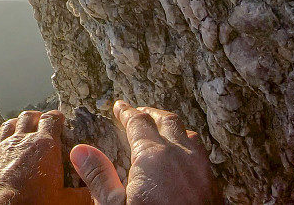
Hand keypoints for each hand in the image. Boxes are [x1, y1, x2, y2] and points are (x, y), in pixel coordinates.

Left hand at [0, 110, 91, 204]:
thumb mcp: (65, 202)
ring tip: (20, 126)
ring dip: (16, 124)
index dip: (56, 116)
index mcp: (44, 146)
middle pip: (28, 117)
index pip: (51, 120)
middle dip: (36, 116)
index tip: (59, 117)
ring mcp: (0, 146)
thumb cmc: (32, 204)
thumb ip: (81, 194)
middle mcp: (21, 140)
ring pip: (8, 125)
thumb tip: (92, 193)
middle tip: (41, 120)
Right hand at [70, 101, 220, 204]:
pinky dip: (188, 146)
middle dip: (151, 114)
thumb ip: (99, 176)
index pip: (138, 122)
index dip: (126, 112)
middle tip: (139, 112)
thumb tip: (80, 151)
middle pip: (167, 121)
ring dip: (173, 128)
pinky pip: (201, 154)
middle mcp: (181, 156)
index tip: (119, 107)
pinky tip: (183, 158)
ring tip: (162, 130)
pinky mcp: (213, 185)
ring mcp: (201, 169)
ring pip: (188, 136)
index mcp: (153, 156)